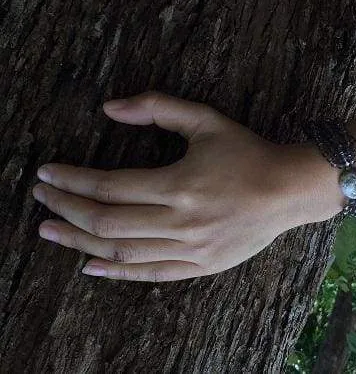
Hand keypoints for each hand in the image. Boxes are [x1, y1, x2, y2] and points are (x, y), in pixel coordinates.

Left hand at [33, 92, 341, 281]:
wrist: (288, 190)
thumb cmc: (248, 153)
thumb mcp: (206, 120)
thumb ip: (157, 107)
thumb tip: (109, 107)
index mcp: (180, 185)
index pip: (109, 186)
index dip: (72, 180)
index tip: (47, 175)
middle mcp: (181, 222)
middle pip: (108, 222)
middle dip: (67, 209)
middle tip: (42, 200)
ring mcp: (191, 249)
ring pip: (123, 252)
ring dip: (80, 243)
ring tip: (51, 231)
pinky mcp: (201, 266)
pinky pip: (151, 274)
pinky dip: (117, 272)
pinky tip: (91, 266)